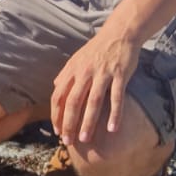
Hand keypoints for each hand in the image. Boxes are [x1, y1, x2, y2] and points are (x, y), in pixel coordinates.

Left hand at [50, 29, 140, 145]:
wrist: (119, 33)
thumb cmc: (97, 49)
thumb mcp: (77, 58)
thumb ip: (66, 74)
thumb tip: (55, 88)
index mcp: (72, 70)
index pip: (59, 96)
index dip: (57, 115)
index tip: (58, 131)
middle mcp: (85, 72)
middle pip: (73, 102)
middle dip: (69, 124)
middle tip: (68, 142)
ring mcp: (103, 74)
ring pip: (93, 102)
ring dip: (88, 122)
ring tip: (85, 139)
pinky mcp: (120, 75)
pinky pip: (116, 97)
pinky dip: (115, 114)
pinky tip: (113, 129)